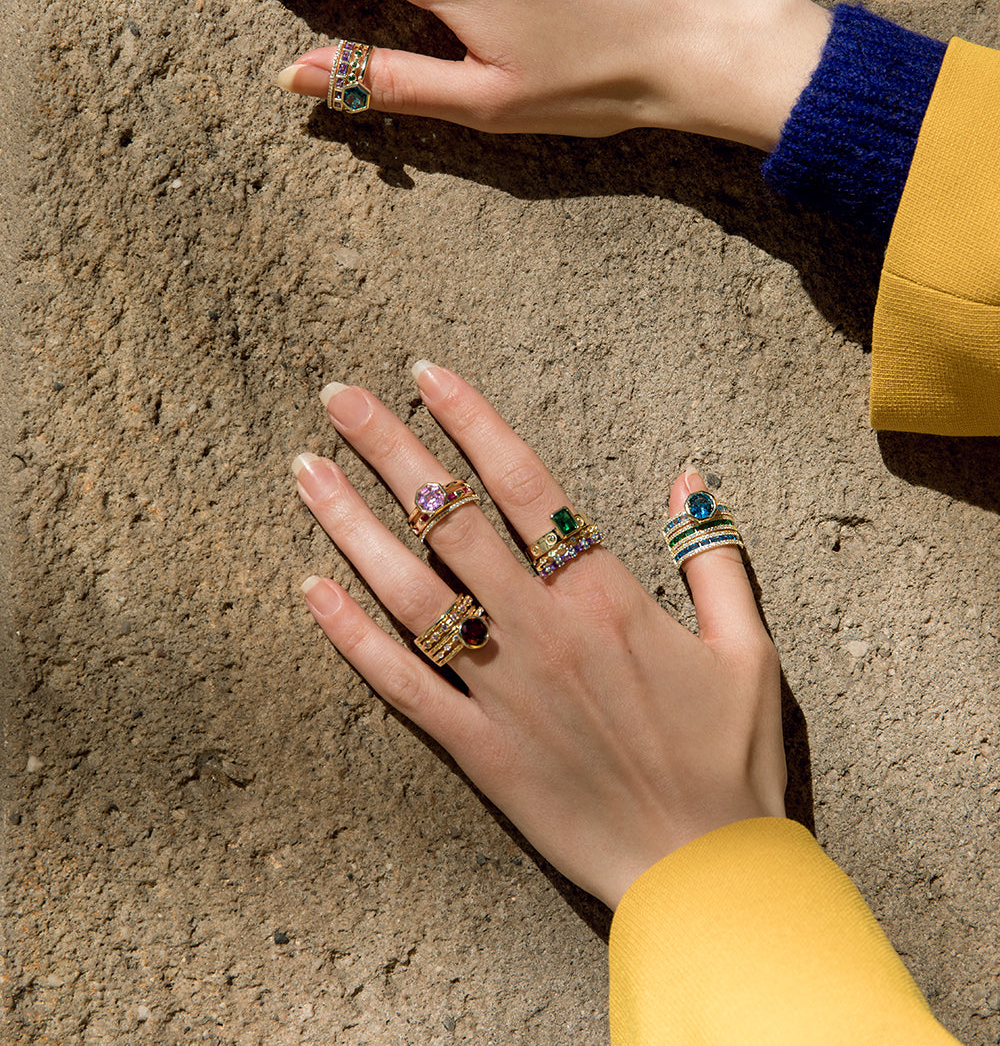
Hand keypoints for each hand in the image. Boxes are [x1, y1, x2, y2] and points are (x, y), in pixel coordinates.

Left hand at [293, 363, 785, 909]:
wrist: (705, 876)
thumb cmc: (733, 760)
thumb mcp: (749, 648)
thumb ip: (713, 556)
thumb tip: (688, 476)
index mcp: (605, 598)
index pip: (524, 483)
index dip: (472, 420)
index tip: (426, 373)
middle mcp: (541, 633)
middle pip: (449, 522)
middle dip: (389, 450)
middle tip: (338, 395)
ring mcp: (501, 693)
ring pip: (408, 593)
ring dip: (350, 526)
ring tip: (305, 470)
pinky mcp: (476, 752)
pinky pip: (400, 686)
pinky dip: (350, 638)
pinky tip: (309, 589)